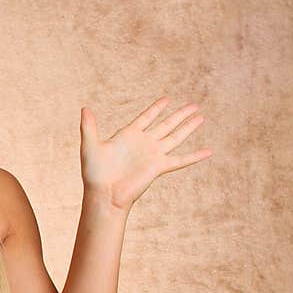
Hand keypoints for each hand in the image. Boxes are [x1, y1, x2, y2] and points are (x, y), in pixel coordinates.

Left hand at [79, 97, 213, 213]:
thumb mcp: (90, 145)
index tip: (167, 99)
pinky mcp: (159, 167)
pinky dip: (195, 156)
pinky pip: (181, 159)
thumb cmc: (94, 173)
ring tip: (201, 117)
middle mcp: (143, 143)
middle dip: (179, 115)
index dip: (156, 109)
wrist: (104, 193)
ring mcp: (153, 154)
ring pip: (175, 137)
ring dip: (188, 127)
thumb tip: (84, 108)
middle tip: (194, 105)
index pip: (146, 117)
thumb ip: (88, 126)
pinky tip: (208, 151)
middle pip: (166, 124)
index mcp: (128, 135)